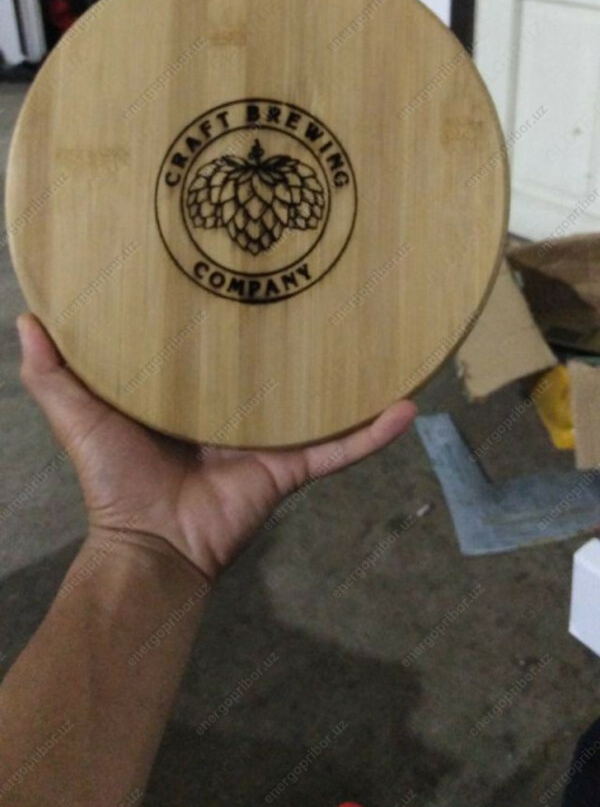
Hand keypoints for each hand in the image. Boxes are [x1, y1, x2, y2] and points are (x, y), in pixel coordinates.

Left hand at [17, 313, 415, 581]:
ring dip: (352, 372)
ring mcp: (268, 436)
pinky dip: (374, 431)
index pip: (215, 342)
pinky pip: (340, 447)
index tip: (246, 260)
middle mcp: (234, 408)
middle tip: (325, 274)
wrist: (148, 545)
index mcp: (191, 391)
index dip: (227, 306)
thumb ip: (52, 372)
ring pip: (318, 398)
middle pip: (274, 363)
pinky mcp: (290, 467)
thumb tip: (26, 317)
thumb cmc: (112, 480)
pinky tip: (408, 402)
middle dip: (299, 328)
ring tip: (386, 329)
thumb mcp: (77, 415)